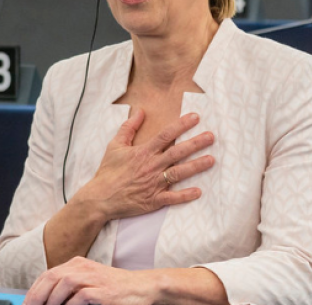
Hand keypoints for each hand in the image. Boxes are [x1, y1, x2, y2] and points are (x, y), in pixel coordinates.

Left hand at [24, 257, 159, 304]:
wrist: (143, 288)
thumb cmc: (115, 289)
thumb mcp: (90, 282)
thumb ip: (70, 289)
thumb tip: (48, 301)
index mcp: (77, 264)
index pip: (47, 275)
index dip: (34, 290)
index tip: (27, 304)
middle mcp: (83, 267)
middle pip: (51, 277)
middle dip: (37, 296)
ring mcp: (93, 278)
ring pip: (63, 284)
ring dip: (51, 301)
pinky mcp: (103, 291)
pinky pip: (80, 297)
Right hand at [74, 110, 214, 221]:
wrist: (100, 197)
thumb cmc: (108, 171)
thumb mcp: (115, 145)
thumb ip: (128, 127)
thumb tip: (140, 111)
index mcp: (142, 152)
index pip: (165, 135)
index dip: (181, 125)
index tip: (195, 118)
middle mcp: (151, 166)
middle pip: (177, 152)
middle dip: (195, 143)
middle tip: (211, 136)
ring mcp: (153, 184)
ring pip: (178, 173)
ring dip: (196, 167)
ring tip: (211, 160)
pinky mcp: (153, 200)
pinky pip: (172, 198)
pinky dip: (185, 195)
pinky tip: (199, 191)